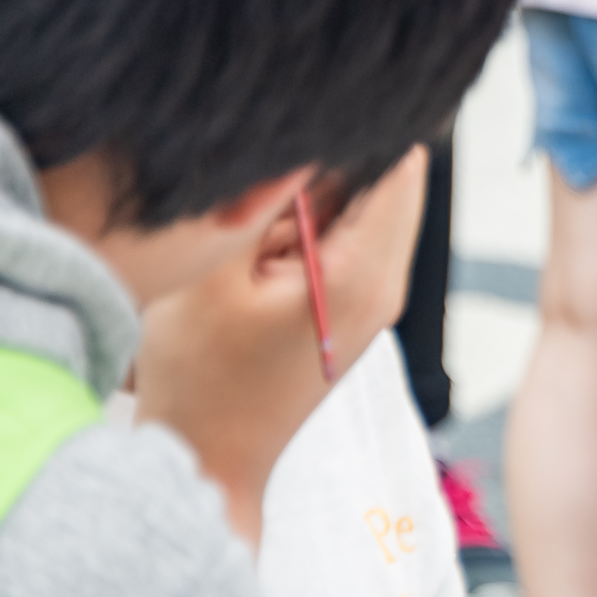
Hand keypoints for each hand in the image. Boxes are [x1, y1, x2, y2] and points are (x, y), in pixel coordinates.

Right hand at [133, 146, 430, 544]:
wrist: (206, 463)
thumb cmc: (199, 379)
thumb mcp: (212, 273)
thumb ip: (261, 197)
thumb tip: (301, 137)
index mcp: (364, 270)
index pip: (397, 163)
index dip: (355, 134)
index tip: (300, 133)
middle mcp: (387, 283)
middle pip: (381, 182)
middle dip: (325, 172)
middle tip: (261, 207)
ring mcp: (377, 299)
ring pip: (359, 209)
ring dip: (310, 206)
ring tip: (255, 247)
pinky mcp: (355, 309)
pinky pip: (344, 241)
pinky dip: (305, 236)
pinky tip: (259, 267)